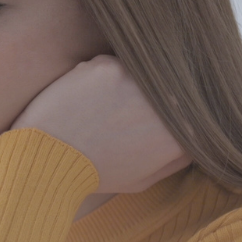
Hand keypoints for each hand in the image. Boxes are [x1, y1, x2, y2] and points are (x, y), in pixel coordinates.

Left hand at [10, 54, 190, 192]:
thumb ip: (175, 156)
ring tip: (98, 107)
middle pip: (164, 85)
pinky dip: (96, 76)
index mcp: (183, 133)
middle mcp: (168, 104)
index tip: (141, 114)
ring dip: (121, 82)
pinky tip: (82, 98)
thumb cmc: (93, 175)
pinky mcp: (108, 67)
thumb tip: (194, 135)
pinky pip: (108, 62)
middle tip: (114, 110)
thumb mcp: (143, 178)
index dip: (163, 109)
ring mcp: (138, 81)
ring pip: (137, 70)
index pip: (188, 108)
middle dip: (143, 93)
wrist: (47, 162)